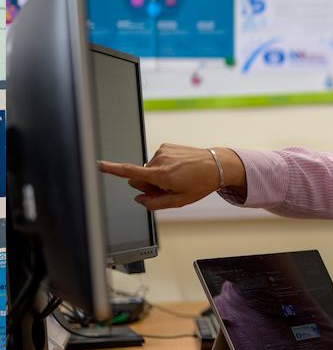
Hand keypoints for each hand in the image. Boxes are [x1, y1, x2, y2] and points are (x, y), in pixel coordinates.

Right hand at [98, 143, 239, 209]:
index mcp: (161, 175)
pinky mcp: (166, 146)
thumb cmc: (200, 184)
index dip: (112, 169)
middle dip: (148, 186)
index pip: (130, 172)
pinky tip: (178, 169)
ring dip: (157, 176)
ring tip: (178, 177)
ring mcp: (162, 151)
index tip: (98, 165)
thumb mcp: (179, 201)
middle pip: (138, 178)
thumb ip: (155, 204)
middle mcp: (159, 161)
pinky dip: (163, 166)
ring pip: (148, 170)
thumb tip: (139, 199)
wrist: (217, 165)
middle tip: (168, 188)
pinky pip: (156, 160)